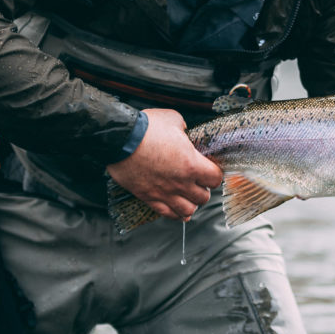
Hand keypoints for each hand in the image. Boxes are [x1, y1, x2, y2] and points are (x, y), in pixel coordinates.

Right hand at [106, 108, 222, 220]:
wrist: (119, 139)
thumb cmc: (146, 127)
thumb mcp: (173, 119)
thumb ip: (184, 129)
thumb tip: (184, 133)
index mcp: (191, 163)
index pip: (215, 178)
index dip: (214, 174)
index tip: (210, 170)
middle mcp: (180, 182)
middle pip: (203, 197)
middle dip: (203, 189)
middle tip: (198, 182)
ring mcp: (164, 192)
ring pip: (187, 210)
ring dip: (191, 204)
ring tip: (188, 196)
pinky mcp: (148, 197)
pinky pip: (167, 214)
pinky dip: (176, 214)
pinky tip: (179, 212)